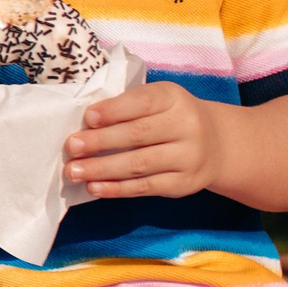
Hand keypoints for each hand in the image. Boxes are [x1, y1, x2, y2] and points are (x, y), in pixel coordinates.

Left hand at [67, 81, 224, 198]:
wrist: (216, 144)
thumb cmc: (169, 117)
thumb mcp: (158, 100)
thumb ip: (127, 106)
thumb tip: (84, 124)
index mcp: (174, 98)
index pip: (143, 102)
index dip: (114, 110)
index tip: (88, 118)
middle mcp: (187, 126)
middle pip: (138, 135)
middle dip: (100, 142)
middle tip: (71, 148)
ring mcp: (188, 157)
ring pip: (140, 164)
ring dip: (102, 169)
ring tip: (74, 172)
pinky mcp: (184, 183)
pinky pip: (146, 187)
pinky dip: (117, 189)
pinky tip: (95, 187)